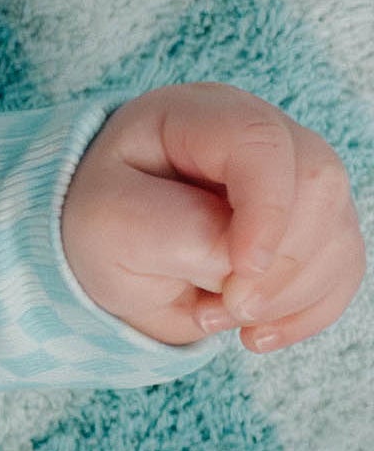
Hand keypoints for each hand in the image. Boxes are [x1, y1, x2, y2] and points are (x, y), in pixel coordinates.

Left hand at [61, 86, 361, 351]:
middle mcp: (265, 137)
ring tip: (218, 314)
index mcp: (202, 116)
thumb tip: (246, 262)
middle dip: (278, 265)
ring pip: (339, 234)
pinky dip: (306, 314)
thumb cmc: (106, 220)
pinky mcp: (318, 227)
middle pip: (320, 185)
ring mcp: (300, 181)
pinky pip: (343, 271)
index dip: (267, 210)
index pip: (261, 141)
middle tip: (221, 307)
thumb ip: (174, 234)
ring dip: (286, 297)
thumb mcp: (108, 225)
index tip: (241, 271)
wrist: (115, 249)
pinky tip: (255, 334)